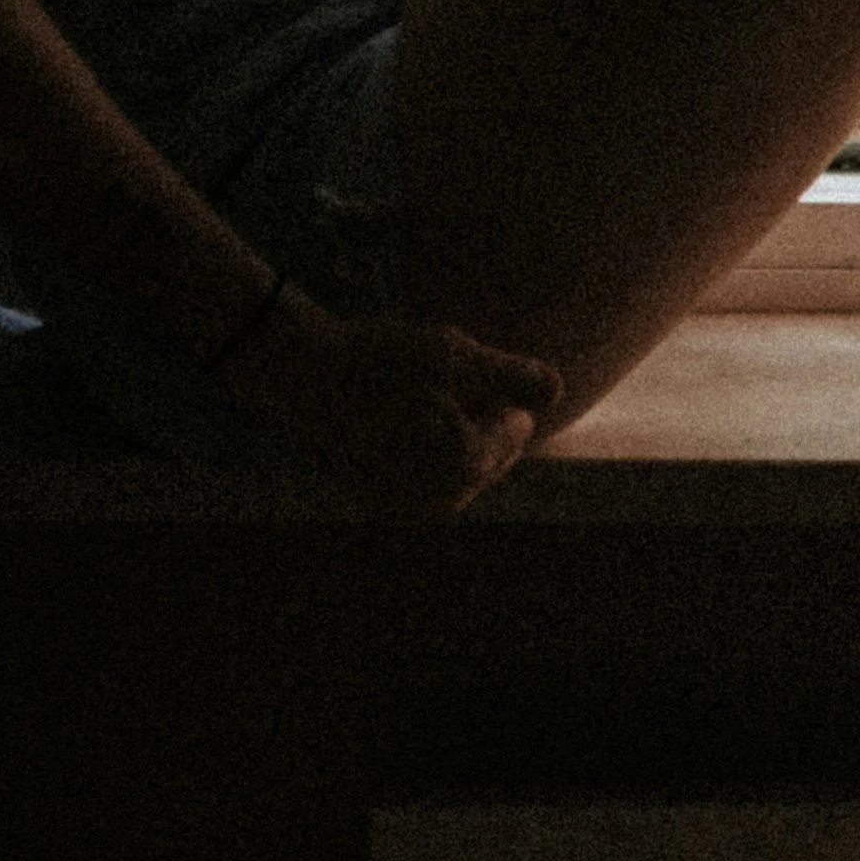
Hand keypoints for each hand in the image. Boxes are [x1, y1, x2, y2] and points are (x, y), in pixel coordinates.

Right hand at [219, 289, 562, 518]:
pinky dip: (422, 456)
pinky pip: (420, 483)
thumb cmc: (381, 357)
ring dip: (454, 442)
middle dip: (481, 425)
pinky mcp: (376, 504)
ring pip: (455, 474)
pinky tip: (400, 421)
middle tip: (454, 388)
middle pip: (487, 459)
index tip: (475, 370)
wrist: (300, 374)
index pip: (515, 431)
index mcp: (465, 464)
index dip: (503, 395)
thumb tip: (559, 390)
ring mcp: (405, 507)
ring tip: (428, 403)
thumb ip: (513, 375)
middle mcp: (438, 500)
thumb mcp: (455, 352)